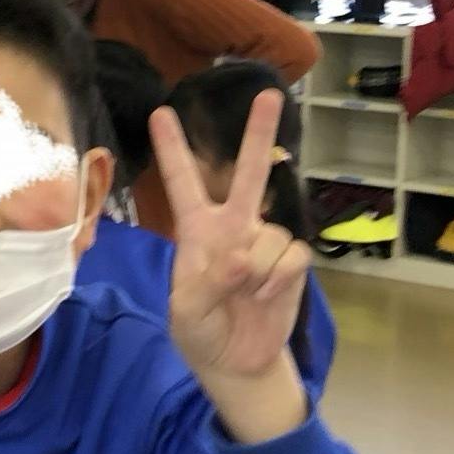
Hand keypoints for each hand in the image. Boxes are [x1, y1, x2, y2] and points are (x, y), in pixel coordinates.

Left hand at [152, 89, 310, 442]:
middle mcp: (232, 226)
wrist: (238, 360)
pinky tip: (267, 296)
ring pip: (269, 236)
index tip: (161, 113)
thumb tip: (240, 258)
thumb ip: (208, 283)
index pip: (182, 184)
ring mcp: (264, 241)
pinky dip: (278, 281)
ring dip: (258, 271)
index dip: (172, 150)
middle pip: (247, 174)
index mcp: (196, 231)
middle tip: (269, 93)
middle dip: (258, 135)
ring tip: (247, 295)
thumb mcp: (187, 310)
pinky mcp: (292, 260)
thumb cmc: (201, 329)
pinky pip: (291, 258)